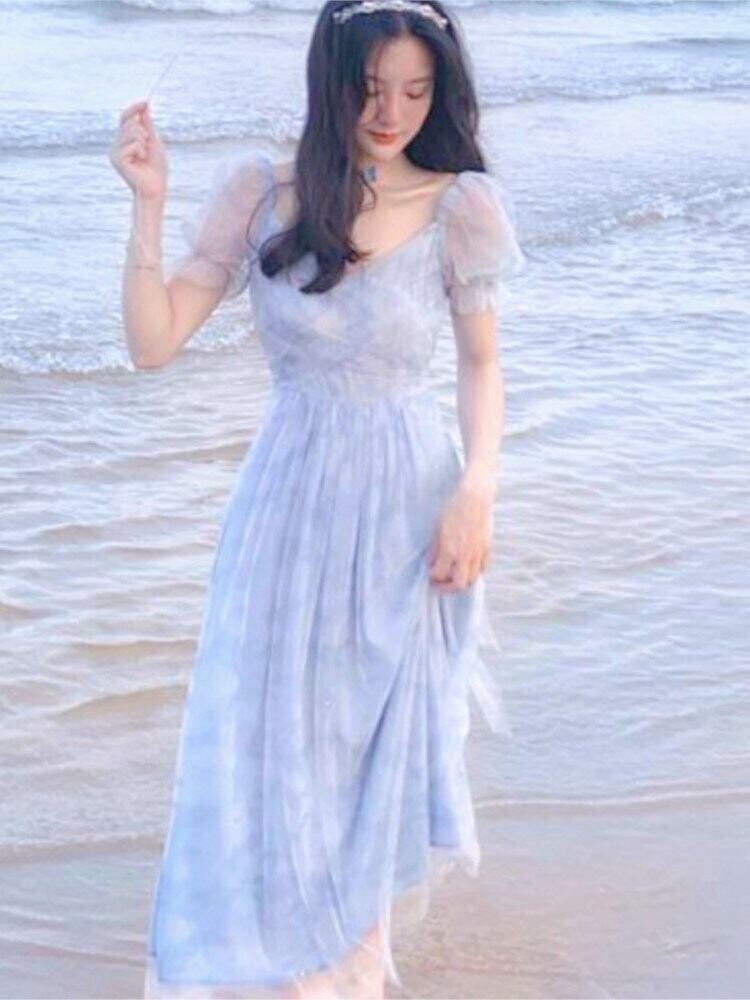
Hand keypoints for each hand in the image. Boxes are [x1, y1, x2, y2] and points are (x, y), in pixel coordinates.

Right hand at [109, 100, 167, 201]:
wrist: (155, 189)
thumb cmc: (156, 170)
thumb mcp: (153, 143)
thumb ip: (147, 126)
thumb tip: (145, 107)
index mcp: (125, 140)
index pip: (126, 118)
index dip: (135, 108)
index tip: (146, 102)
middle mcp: (117, 144)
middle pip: (131, 123)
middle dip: (145, 133)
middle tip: (147, 151)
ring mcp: (114, 151)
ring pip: (132, 131)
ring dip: (144, 143)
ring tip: (144, 157)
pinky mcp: (116, 159)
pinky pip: (133, 144)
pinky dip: (141, 151)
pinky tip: (140, 162)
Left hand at [427, 478, 494, 592]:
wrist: (475, 496)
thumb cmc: (453, 508)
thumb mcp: (436, 527)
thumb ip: (434, 548)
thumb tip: (431, 563)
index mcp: (450, 550)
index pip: (439, 575)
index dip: (433, 577)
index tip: (430, 574)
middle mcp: (465, 554)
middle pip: (459, 584)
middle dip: (447, 588)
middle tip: (440, 584)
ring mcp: (478, 552)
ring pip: (473, 579)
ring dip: (462, 581)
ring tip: (453, 576)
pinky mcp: (488, 547)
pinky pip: (482, 568)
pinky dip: (474, 571)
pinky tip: (466, 566)